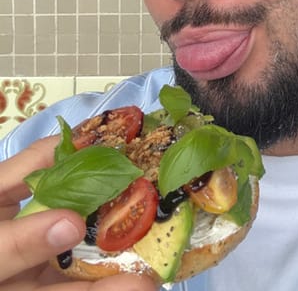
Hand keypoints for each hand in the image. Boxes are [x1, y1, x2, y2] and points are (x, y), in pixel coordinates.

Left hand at [0, 137, 155, 289]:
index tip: (124, 143)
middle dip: (112, 203)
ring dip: (118, 255)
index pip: (41, 162)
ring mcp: (29, 267)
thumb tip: (73, 224)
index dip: (80, 149)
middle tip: (155, 194)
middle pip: (71, 207)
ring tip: (158, 247)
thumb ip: (16, 242)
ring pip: (78, 257)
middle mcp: (19, 228)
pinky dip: (105, 290)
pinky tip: (138, 285)